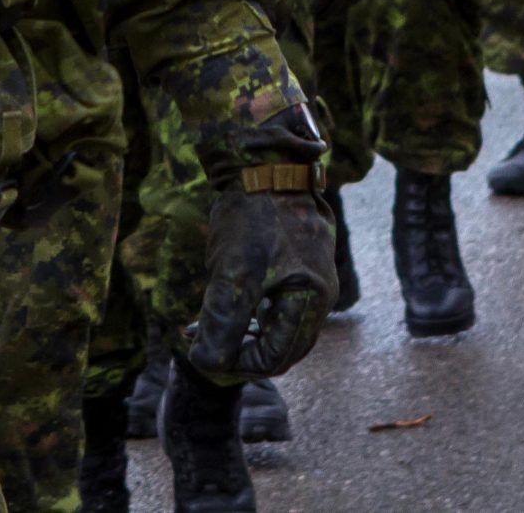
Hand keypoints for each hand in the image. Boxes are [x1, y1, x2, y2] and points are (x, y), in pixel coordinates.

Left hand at [189, 111, 336, 379]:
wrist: (264, 159)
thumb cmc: (253, 217)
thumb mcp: (232, 276)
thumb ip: (222, 325)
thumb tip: (208, 365)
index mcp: (311, 301)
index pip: (277, 357)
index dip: (239, 362)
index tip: (207, 351)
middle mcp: (319, 292)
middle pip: (283, 344)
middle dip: (242, 348)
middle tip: (204, 340)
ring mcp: (311, 273)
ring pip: (278, 320)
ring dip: (244, 327)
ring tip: (206, 321)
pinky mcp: (299, 257)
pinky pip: (277, 296)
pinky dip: (250, 303)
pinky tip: (223, 293)